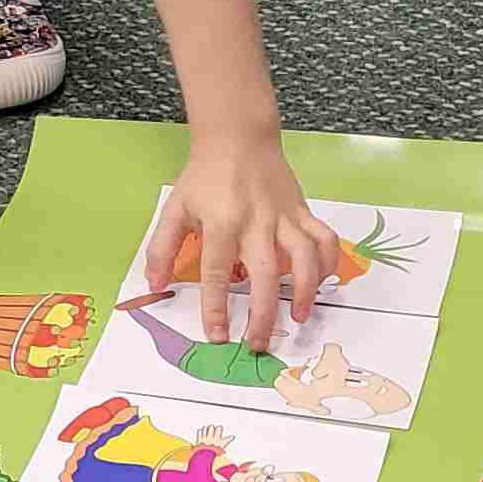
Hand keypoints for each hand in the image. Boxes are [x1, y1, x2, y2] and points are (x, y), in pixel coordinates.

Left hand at [141, 137, 332, 345]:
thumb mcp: (175, 208)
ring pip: (305, 257)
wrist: (238, 137)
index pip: (216, 273)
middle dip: (263, 314)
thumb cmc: (205, 176)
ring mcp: (285, 216)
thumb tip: (154, 285)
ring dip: (305, 290)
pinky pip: (324, 239)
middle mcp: (256, 221)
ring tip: (299, 317)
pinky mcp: (303, 211)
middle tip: (259, 344)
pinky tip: (319, 283)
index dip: (216, 307)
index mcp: (221, 222)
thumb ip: (162, 247)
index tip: (218, 336)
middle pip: (263, 273)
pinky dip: (328, 263)